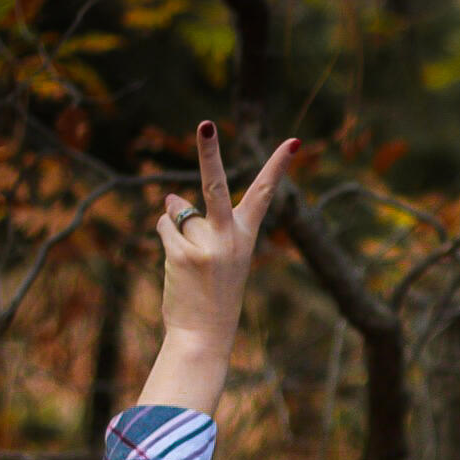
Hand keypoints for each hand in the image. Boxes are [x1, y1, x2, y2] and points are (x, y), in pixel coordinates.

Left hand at [139, 121, 297, 413]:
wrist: (205, 335)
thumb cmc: (212, 294)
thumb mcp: (213, 255)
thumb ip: (197, 223)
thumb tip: (169, 197)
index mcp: (247, 236)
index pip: (265, 194)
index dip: (278, 166)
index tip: (295, 141)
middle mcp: (231, 236)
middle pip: (216, 184)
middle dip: (208, 152)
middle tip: (204, 124)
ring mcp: (207, 244)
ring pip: (178, 210)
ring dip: (176, 227)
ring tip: (190, 264)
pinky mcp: (183, 253)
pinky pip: (164, 226)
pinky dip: (164, 238)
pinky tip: (177, 267)